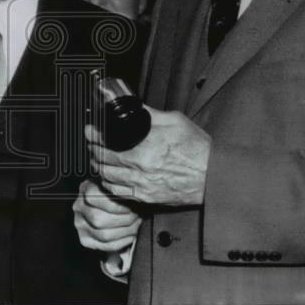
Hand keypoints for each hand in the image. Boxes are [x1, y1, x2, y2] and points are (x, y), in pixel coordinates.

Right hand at [72, 179, 140, 252]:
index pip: (94, 198)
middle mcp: (79, 206)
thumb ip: (121, 189)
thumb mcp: (117, 186)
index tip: (131, 206)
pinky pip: (106, 246)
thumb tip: (132, 197)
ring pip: (103, 235)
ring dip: (125, 231)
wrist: (111, 207)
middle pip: (99, 219)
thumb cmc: (118, 195)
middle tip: (136, 216)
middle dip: (123, 220)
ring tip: (135, 225)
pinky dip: (123, 242)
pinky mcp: (85, 239)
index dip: (115, 205)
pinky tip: (130, 235)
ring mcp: (80, 224)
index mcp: (86, 188)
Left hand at [87, 105, 210, 205]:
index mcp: (146, 146)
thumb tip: (133, 107)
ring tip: (96, 158)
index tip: (90, 130)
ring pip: (107, 178)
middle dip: (92, 150)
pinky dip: (108, 184)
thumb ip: (150, 114)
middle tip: (91, 142)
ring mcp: (142, 185)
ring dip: (97, 167)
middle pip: (103, 160)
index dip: (94, 135)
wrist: (213, 178)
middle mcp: (141, 168)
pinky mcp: (146, 198)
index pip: (108, 142)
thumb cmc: (198, 150)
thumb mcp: (175, 122)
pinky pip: (117, 193)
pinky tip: (108, 177)